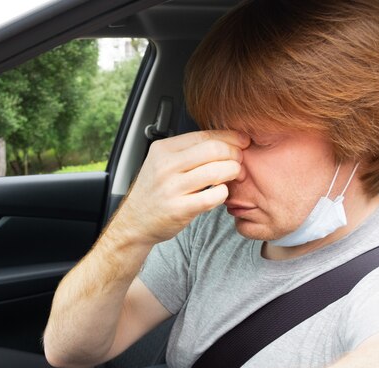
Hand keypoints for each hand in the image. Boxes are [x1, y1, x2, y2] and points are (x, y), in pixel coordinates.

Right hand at [114, 130, 248, 245]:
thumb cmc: (155, 191)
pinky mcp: (179, 209)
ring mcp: (171, 188)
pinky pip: (213, 196)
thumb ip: (189, 151)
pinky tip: (221, 193)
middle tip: (240, 161)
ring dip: (233, 172)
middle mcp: (165, 166)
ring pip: (216, 172)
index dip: (229, 137)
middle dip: (234, 154)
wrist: (135, 222)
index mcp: (163, 150)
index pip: (204, 136)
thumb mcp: (163, 163)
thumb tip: (227, 140)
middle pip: (213, 150)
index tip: (242, 141)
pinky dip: (224, 193)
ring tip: (235, 176)